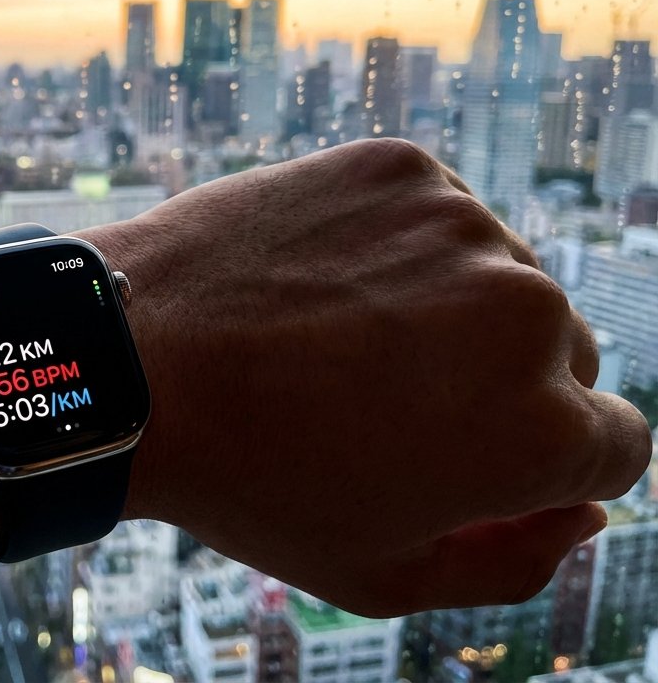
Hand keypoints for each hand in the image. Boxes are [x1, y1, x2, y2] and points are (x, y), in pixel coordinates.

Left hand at [99, 139, 651, 615]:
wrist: (132, 359)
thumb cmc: (248, 478)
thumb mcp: (380, 575)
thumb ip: (513, 559)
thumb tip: (579, 511)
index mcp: (539, 428)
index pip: (616, 447)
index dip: (547, 464)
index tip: (475, 455)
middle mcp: (525, 312)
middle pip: (561, 359)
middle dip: (499, 388)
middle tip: (387, 402)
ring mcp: (462, 225)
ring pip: (499, 280)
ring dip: (449, 311)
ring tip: (342, 340)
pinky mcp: (402, 168)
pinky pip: (437, 219)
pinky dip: (400, 250)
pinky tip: (325, 285)